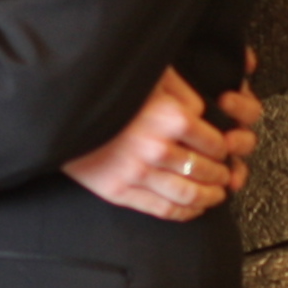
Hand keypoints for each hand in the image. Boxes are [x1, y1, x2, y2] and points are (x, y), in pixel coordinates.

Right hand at [66, 63, 258, 223]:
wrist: (60, 111)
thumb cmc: (107, 89)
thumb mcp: (152, 74)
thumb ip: (183, 90)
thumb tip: (206, 110)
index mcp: (170, 116)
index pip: (216, 143)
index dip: (227, 149)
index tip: (228, 150)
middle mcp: (157, 147)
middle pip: (207, 171)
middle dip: (222, 175)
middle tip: (226, 174)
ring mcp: (137, 172)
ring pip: (190, 195)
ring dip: (210, 197)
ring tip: (216, 194)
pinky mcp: (119, 190)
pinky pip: (162, 209)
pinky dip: (185, 213)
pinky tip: (193, 209)